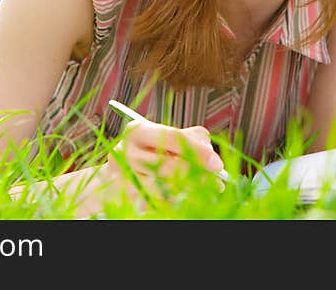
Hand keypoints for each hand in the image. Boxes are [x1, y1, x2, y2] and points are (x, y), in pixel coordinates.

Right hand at [102, 119, 225, 205]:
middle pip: (167, 166)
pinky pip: (155, 204)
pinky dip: (173, 203)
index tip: (217, 164)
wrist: (118, 173)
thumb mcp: (165, 137)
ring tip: (204, 192)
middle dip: (197, 175)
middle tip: (216, 182)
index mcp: (137, 131)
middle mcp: (125, 151)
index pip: (172, 137)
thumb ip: (190, 137)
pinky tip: (184, 199)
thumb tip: (210, 151)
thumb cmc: (149, 151)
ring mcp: (122, 176)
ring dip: (188, 192)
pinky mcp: (123, 196)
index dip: (198, 151)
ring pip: (162, 189)